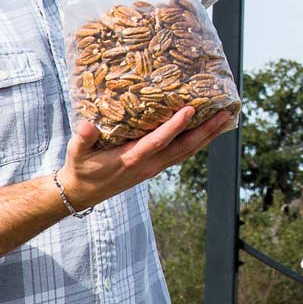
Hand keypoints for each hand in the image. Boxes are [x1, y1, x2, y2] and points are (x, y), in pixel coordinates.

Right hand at [56, 108, 235, 212]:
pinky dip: (196, 142)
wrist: (83, 193)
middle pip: (183, 148)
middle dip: (205, 131)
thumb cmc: (81, 169)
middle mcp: (149, 165)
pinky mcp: (154, 167)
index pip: (158, 142)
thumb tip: (86, 125)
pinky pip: (181, 154)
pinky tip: (206, 132)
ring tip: (224, 120)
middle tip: (225, 115)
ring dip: (206, 136)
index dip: (175, 126)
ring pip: (186, 152)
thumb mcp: (77, 154)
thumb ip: (83, 139)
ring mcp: (154, 168)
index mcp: (132, 159)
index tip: (190, 110)